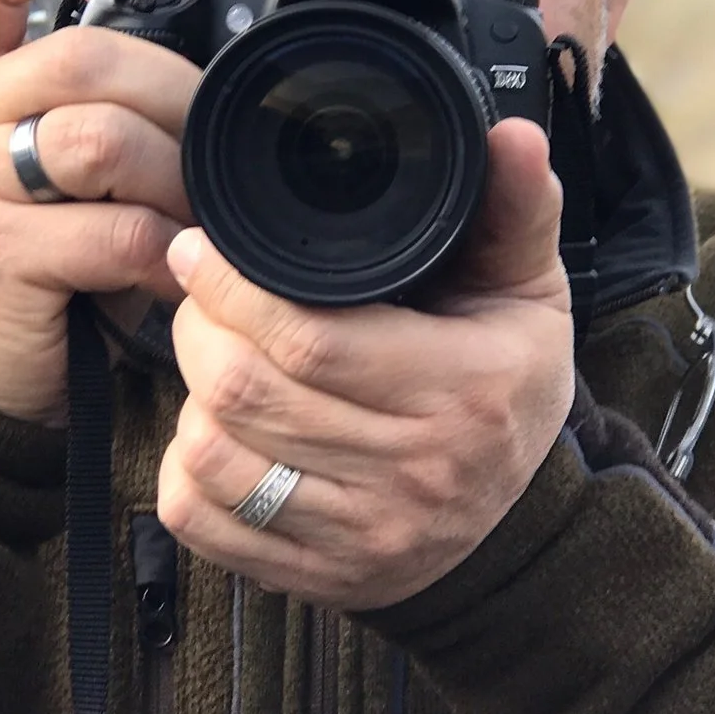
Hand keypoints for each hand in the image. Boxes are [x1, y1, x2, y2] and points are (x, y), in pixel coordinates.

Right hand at [0, 0, 206, 424]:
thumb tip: (216, 59)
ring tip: (194, 216)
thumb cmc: (41, 252)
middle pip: (81, 59)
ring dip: (172, 178)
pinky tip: (173, 272)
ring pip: (98, 141)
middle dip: (173, 98)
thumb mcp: (54, 160)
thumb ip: (100, 100)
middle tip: (214, 148)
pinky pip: (108, 232)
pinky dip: (163, 253)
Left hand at [155, 117, 577, 609]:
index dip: (234, 288)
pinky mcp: (316, 578)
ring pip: (215, 456)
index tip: (203, 248)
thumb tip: (510, 136)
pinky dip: (186, 471)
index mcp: (464, 392)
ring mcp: (360, 536)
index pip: (312, 340)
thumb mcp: (527, 296)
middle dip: (200, 328)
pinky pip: (204, 522)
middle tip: (198, 294)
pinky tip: (217, 433)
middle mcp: (413, 474)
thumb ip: (515, 210)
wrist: (516, 534)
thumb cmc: (508, 391)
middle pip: (248, 392)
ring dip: (191, 394)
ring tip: (212, 357)